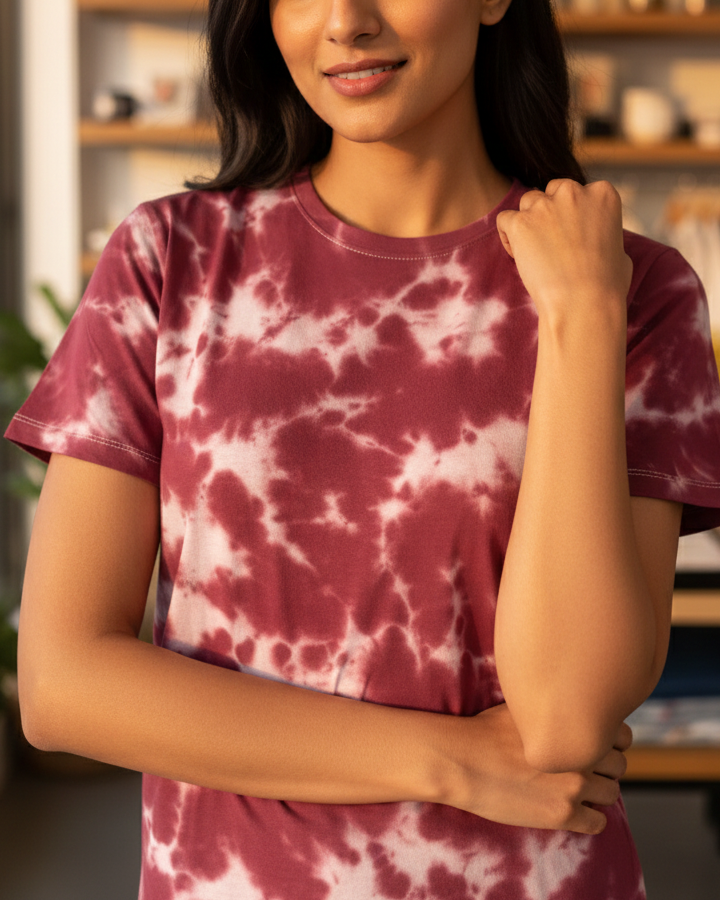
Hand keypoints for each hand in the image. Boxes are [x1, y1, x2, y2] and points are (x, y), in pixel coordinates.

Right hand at [446, 702, 630, 834]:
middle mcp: (582, 756)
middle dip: (605, 767)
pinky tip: (573, 810)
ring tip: (576, 789)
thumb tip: (570, 707)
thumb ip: (556, 710)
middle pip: (619, 766)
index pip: (622, 736)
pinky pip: (598, 823)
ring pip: (611, 794)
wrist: (462, 760)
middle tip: (584, 768)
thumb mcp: (525, 706)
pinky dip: (590, 818)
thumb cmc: (486, 729)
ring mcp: (573, 787)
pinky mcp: (561, 815)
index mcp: (575, 726)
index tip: (594, 745)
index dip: (608, 740)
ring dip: (598, 792)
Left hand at [495, 179, 632, 324]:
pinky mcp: (521, 223)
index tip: (572, 238)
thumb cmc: (606, 287)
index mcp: (603, 194)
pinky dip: (508, 236)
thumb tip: (598, 241)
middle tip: (551, 245)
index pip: (579, 192)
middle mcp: (574, 192)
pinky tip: (518, 255)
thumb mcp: (620, 251)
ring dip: (529, 222)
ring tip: (534, 253)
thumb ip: (605, 234)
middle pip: (552, 191)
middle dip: (550, 213)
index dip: (572, 215)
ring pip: (527, 202)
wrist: (583, 303)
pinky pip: (505, 220)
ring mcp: (545, 205)